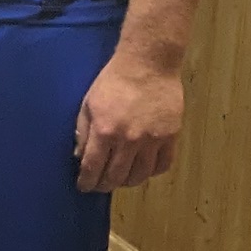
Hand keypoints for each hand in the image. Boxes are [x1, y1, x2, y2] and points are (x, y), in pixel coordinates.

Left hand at [74, 50, 183, 190]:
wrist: (148, 64)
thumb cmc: (114, 81)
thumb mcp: (88, 104)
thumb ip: (83, 132)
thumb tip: (80, 156)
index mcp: (104, 131)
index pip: (92, 168)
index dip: (87, 181)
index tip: (84, 186)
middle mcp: (128, 140)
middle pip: (115, 176)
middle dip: (104, 185)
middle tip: (100, 185)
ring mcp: (151, 140)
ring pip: (139, 176)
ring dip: (127, 182)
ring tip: (121, 179)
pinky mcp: (170, 136)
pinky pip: (162, 165)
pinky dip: (151, 172)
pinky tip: (143, 169)